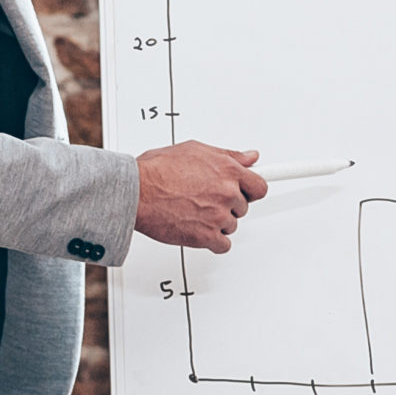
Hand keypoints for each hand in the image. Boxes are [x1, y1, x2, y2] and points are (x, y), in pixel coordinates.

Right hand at [135, 141, 267, 253]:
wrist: (136, 192)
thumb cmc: (156, 170)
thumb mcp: (195, 150)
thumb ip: (227, 155)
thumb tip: (249, 157)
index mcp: (227, 170)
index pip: (259, 186)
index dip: (250, 189)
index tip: (250, 192)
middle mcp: (226, 192)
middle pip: (243, 206)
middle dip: (228, 204)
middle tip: (207, 199)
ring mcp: (218, 216)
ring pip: (232, 225)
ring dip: (218, 222)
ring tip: (195, 211)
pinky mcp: (206, 236)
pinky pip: (223, 245)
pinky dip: (212, 241)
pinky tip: (199, 229)